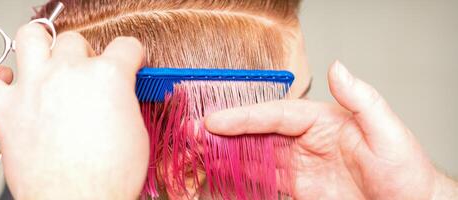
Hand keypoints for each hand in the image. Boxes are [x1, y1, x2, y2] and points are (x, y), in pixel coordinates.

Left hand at [0, 24, 148, 198]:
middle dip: (84, 56)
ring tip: (44, 61)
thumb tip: (117, 97)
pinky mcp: (5, 110)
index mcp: (107, 77)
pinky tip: (3, 84)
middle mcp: (68, 73)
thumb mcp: (136, 133)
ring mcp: (34, 87)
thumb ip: (124, 102)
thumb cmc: (107, 177)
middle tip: (85, 76)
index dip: (129, 57)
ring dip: (38, 45)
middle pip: (75, 41)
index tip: (126, 63)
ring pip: (30, 37)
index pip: (125, 47)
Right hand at [206, 61, 455, 198]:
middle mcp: (304, 140)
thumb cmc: (404, 169)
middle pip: (256, 134)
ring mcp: (298, 165)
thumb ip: (361, 99)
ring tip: (194, 156)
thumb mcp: (386, 131)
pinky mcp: (297, 189)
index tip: (215, 121)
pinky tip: (217, 177)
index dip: (244, 117)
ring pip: (253, 156)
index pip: (276, 115)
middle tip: (190, 135)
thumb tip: (337, 67)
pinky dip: (237, 179)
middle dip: (223, 134)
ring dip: (223, 155)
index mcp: (321, 120)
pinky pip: (261, 182)